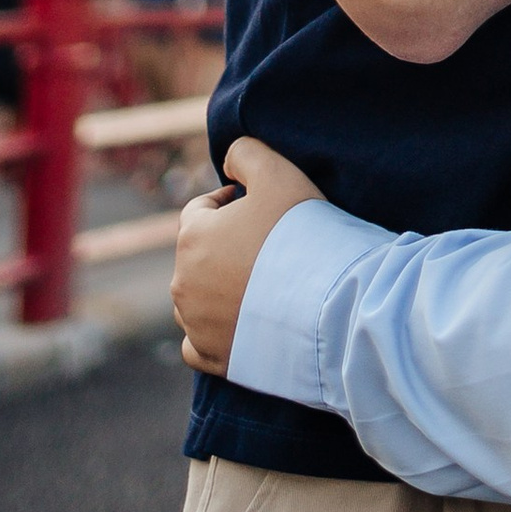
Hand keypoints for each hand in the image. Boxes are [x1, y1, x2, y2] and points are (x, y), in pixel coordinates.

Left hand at [173, 134, 321, 375]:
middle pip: (199, 255)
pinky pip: (198, 344)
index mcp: (192, 237)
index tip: (263, 209)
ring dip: (221, 288)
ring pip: (197, 298)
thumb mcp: (278, 171)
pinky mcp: (213, 359)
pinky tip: (240, 323)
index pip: (200, 210)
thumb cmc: (302, 236)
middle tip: (270, 247)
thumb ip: (246, 151)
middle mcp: (182, 283)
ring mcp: (195, 325)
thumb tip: (229, 158)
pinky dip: (213, 332)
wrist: (328, 309)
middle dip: (227, 246)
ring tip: (264, 285)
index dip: (231, 203)